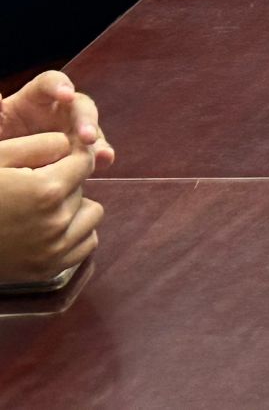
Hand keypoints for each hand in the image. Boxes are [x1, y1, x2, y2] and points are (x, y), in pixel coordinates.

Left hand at [0, 74, 110, 172]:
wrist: (5, 174)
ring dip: (98, 139)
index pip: (50, 83)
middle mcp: (59, 110)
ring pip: (91, 128)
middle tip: (87, 137)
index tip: (66, 95)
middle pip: (79, 105)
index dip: (60, 86)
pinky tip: (105, 161)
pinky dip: (101, 155)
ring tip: (102, 153)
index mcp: (35, 98)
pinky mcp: (79, 151)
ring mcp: (71, 131)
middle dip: (86, 119)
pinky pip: (93, 151)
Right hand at [0, 135, 100, 286]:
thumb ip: (40, 144)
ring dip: (74, 207)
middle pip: (84, 187)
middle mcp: (56, 222)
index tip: (57, 157)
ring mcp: (53, 250)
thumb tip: (72, 143)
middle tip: (32, 187)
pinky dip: (74, 233)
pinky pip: (85, 243)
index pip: (86, 161)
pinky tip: (48, 227)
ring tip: (41, 207)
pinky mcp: (48, 270)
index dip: (72, 155)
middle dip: (65, 181)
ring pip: (91, 214)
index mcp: (46, 190)